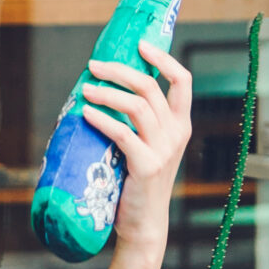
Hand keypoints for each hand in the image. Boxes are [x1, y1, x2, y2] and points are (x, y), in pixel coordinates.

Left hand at [79, 39, 192, 268]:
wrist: (143, 223)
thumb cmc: (137, 181)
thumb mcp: (146, 145)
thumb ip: (137, 121)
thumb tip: (104, 87)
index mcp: (181, 124)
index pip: (183, 81)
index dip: (164, 59)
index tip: (141, 45)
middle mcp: (177, 133)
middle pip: (151, 87)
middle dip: (121, 71)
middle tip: (95, 66)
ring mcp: (164, 150)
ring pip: (138, 106)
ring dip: (108, 92)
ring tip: (85, 89)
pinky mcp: (147, 167)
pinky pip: (123, 134)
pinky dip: (103, 119)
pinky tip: (87, 113)